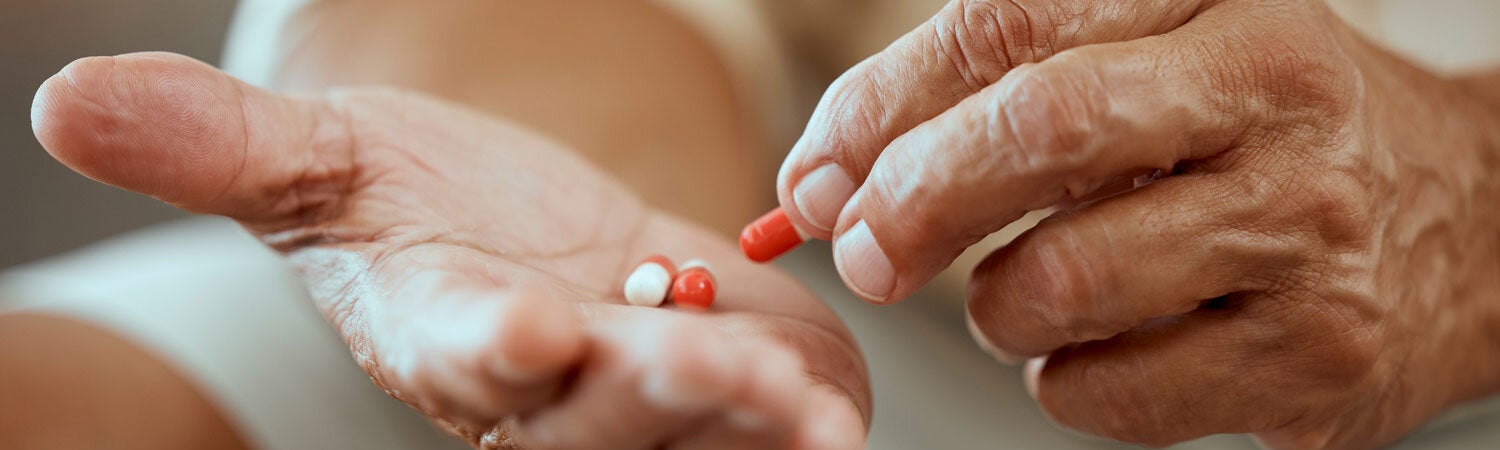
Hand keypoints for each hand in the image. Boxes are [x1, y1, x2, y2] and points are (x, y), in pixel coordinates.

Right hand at [32, 52, 868, 448]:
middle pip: (603, 418)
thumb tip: (64, 97)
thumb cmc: (412, 205)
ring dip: (753, 425)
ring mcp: (645, 402)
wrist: (518, 233)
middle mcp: (551, 395)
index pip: (467, 353)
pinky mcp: (729, 383)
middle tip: (714, 370)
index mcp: (450, 335)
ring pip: (697, 435)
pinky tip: (842, 400)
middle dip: (656, 399)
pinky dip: (811, 402)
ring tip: (814, 415)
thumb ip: (220, 145)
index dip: (492, 349)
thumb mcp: (323, 161)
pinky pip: (777, 407)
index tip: (520, 331)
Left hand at [773, 0, 1499, 447]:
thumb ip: (993, 96)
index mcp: (1213, 2)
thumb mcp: (1156, 62)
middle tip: (861, 252)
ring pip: (1064, 283)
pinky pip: (1110, 393)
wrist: (1466, 226)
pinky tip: (1092, 350)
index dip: (881, 106)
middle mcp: (1272, 101)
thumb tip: (823, 181)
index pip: (1008, 24)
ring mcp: (1305, 232)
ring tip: (1016, 297)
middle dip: (912, 203)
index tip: (812, 175)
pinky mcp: (1313, 359)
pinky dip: (1059, 382)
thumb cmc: (1262, 135)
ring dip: (993, 309)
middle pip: (1042, 133)